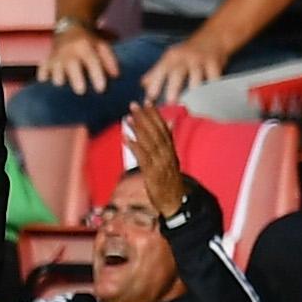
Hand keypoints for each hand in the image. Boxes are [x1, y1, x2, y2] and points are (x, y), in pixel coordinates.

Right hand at [39, 25, 119, 94]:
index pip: (92, 61)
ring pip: (54, 69)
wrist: (69, 29)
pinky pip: (42, 71)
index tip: (101, 90)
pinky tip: (47, 83)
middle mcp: (69, 52)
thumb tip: (115, 76)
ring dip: (58, 79)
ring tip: (62, 87)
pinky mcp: (46, 62)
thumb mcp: (102, 46)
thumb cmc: (88, 42)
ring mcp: (56, 57)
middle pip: (71, 65)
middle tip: (81, 92)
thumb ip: (110, 60)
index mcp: (84, 47)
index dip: (96, 75)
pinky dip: (44, 77)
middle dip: (75, 79)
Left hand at [124, 100, 185, 218]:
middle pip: (156, 133)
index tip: (147, 101)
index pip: (163, 128)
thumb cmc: (170, 178)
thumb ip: (169, 138)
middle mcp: (167, 154)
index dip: (155, 114)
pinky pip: (143, 158)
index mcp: (170, 149)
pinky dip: (135, 147)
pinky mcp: (153, 174)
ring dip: (138, 129)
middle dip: (145, 118)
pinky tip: (126, 138)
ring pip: (150, 143)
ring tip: (128, 117)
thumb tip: (169, 120)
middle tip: (134, 105)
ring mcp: (161, 164)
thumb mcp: (171, 156)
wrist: (175, 201)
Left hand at [140, 34, 228, 103]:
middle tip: (171, 103)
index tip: (150, 98)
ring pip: (197, 76)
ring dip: (194, 91)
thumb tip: (143, 86)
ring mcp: (200, 60)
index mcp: (171, 57)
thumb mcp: (170, 58)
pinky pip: (213, 77)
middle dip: (173, 88)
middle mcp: (184, 57)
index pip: (160, 70)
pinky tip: (210, 99)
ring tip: (192, 105)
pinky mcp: (215, 63)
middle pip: (178, 73)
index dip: (154, 84)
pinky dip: (211, 88)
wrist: (213, 37)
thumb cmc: (187, 53)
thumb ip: (156, 72)